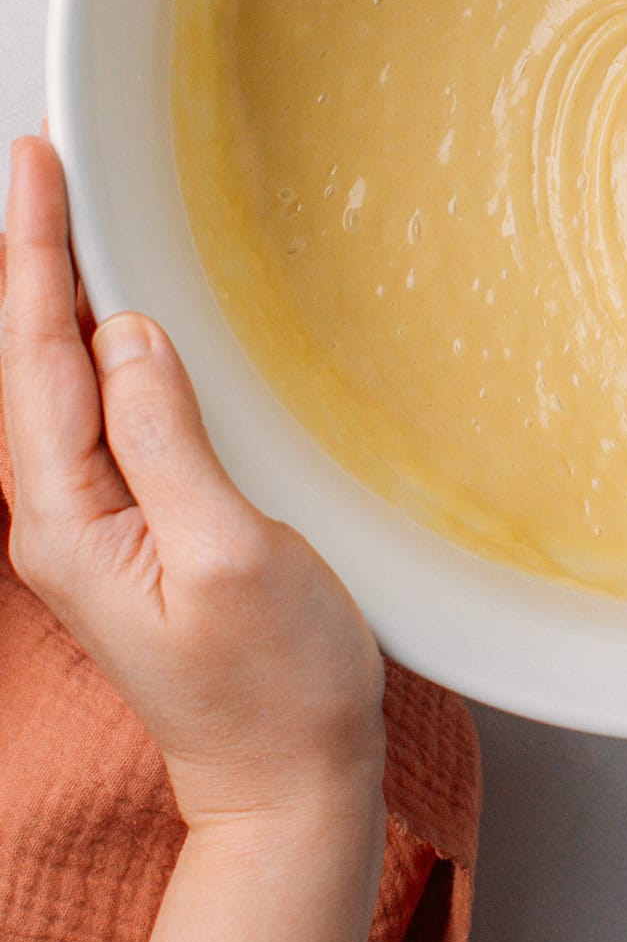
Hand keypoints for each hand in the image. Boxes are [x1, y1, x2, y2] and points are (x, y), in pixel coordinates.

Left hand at [1, 135, 385, 829]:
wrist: (286, 781)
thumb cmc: (273, 686)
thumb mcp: (230, 556)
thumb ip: (167, 441)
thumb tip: (128, 336)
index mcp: (70, 522)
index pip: (33, 358)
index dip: (34, 253)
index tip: (37, 164)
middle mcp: (61, 519)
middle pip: (26, 362)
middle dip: (30, 256)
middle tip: (42, 160)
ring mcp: (92, 527)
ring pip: (52, 384)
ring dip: (53, 294)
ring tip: (63, 212)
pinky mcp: (131, 529)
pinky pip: (92, 414)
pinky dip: (91, 346)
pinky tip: (109, 318)